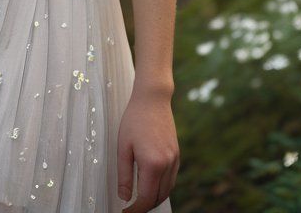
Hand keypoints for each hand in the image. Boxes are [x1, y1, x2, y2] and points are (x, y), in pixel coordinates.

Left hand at [116, 89, 179, 210]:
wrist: (153, 98)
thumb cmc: (134, 119)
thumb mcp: (123, 147)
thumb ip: (124, 175)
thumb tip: (124, 197)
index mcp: (152, 164)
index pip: (145, 198)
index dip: (135, 210)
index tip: (125, 212)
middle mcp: (167, 164)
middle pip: (158, 197)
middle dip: (145, 207)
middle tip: (131, 208)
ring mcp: (174, 159)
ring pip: (167, 190)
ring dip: (154, 198)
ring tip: (140, 199)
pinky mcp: (177, 154)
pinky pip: (171, 179)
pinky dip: (162, 187)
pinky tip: (151, 184)